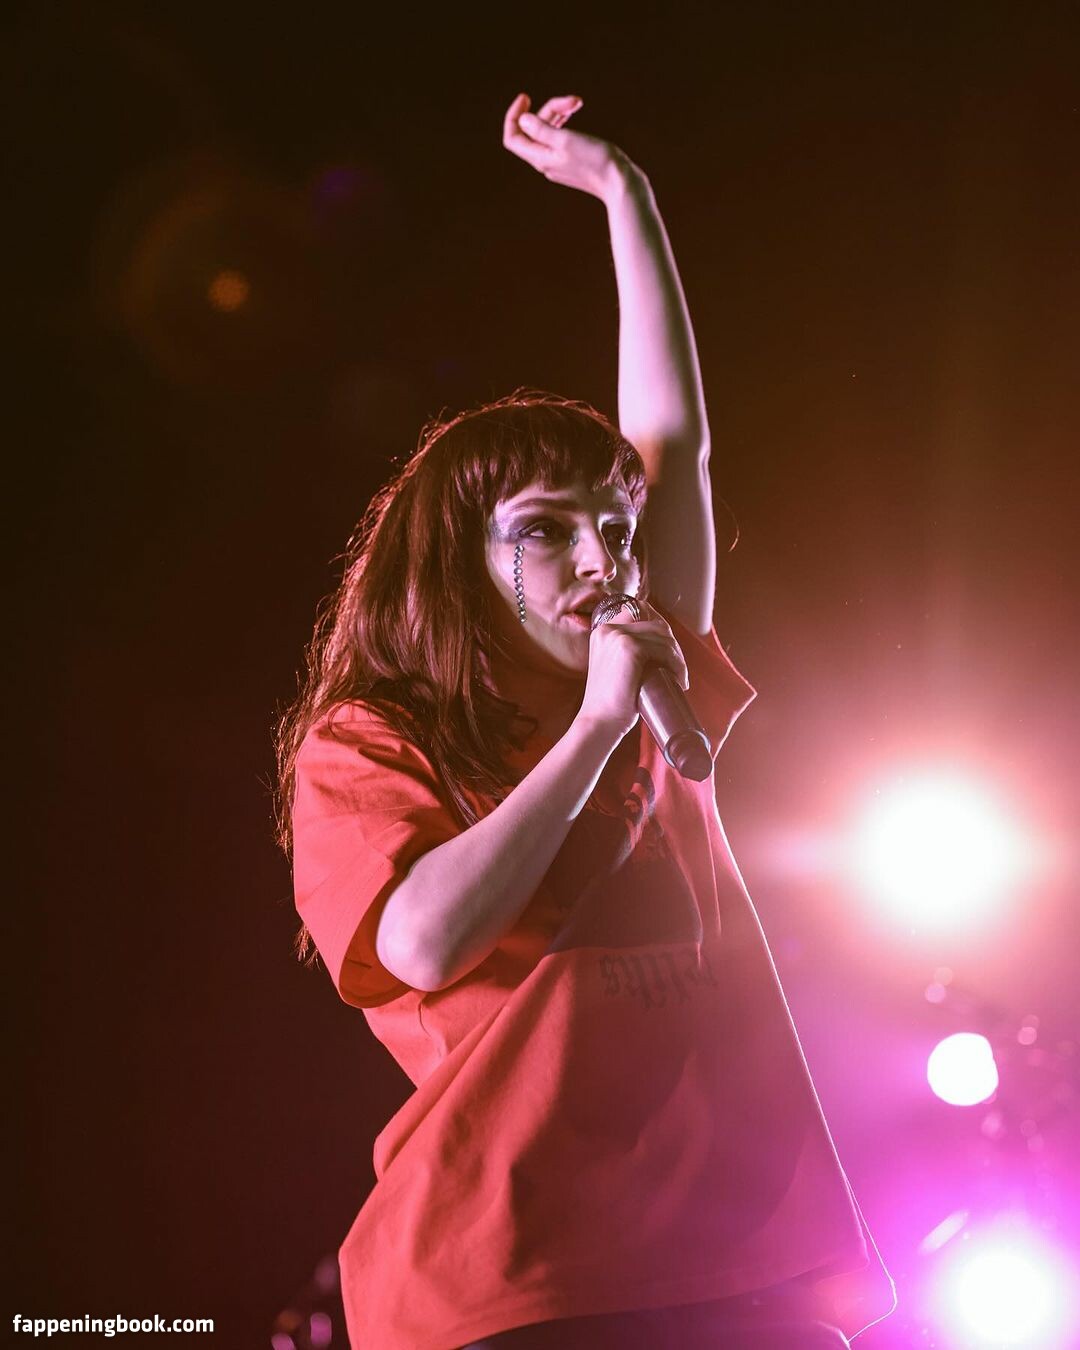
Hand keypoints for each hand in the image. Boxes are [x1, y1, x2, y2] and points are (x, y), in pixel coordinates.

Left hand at [502, 92, 633, 202]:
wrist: (620, 184)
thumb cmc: (595, 162)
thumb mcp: (565, 141)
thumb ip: (541, 130)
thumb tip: (522, 120)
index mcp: (540, 158)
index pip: (513, 138)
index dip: (514, 116)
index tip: (526, 97)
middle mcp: (546, 162)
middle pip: (534, 129)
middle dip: (549, 109)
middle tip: (573, 100)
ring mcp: (560, 162)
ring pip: (548, 131)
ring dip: (559, 112)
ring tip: (577, 102)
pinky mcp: (573, 160)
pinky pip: (560, 136)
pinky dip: (564, 121)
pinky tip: (574, 111)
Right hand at [577, 600, 689, 740]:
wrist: (599, 722)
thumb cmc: (609, 703)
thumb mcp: (615, 669)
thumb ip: (627, 654)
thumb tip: (660, 650)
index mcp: (603, 631)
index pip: (641, 614)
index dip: (662, 631)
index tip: (672, 653)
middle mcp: (608, 629)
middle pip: (656, 625)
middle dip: (673, 647)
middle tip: (677, 671)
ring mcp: (618, 636)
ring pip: (663, 637)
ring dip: (677, 657)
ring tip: (679, 678)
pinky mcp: (629, 648)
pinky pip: (664, 649)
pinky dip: (676, 664)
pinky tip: (678, 679)